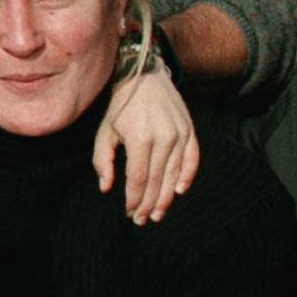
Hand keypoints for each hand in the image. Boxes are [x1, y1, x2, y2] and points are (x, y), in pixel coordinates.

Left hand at [95, 66, 198, 224]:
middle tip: (142, 220)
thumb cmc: (120, 106)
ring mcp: (179, 134)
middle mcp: (163, 138)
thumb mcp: (105, 131)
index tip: (129, 213)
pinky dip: (188, 176)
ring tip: (158, 213)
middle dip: (149, 204)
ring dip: (167, 197)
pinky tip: (180, 191)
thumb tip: (106, 188)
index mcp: (139, 139)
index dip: (134, 199)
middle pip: (158, 181)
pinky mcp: (189, 130)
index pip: (139, 179)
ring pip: (174, 174)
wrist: (143, 76)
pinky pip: (193, 158)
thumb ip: (104, 161)